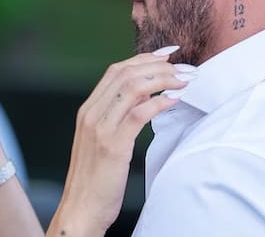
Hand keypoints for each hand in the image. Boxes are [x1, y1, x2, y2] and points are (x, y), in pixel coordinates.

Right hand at [50, 47, 190, 235]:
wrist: (80, 209)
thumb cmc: (95, 180)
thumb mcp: (101, 141)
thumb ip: (116, 118)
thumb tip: (143, 99)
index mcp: (87, 110)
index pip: (116, 70)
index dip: (144, 58)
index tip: (168, 54)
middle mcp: (91, 114)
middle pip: (126, 73)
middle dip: (158, 66)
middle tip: (184, 68)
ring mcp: (100, 128)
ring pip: (133, 87)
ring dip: (163, 79)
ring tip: (184, 81)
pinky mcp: (113, 145)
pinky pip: (139, 114)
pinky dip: (159, 102)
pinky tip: (175, 100)